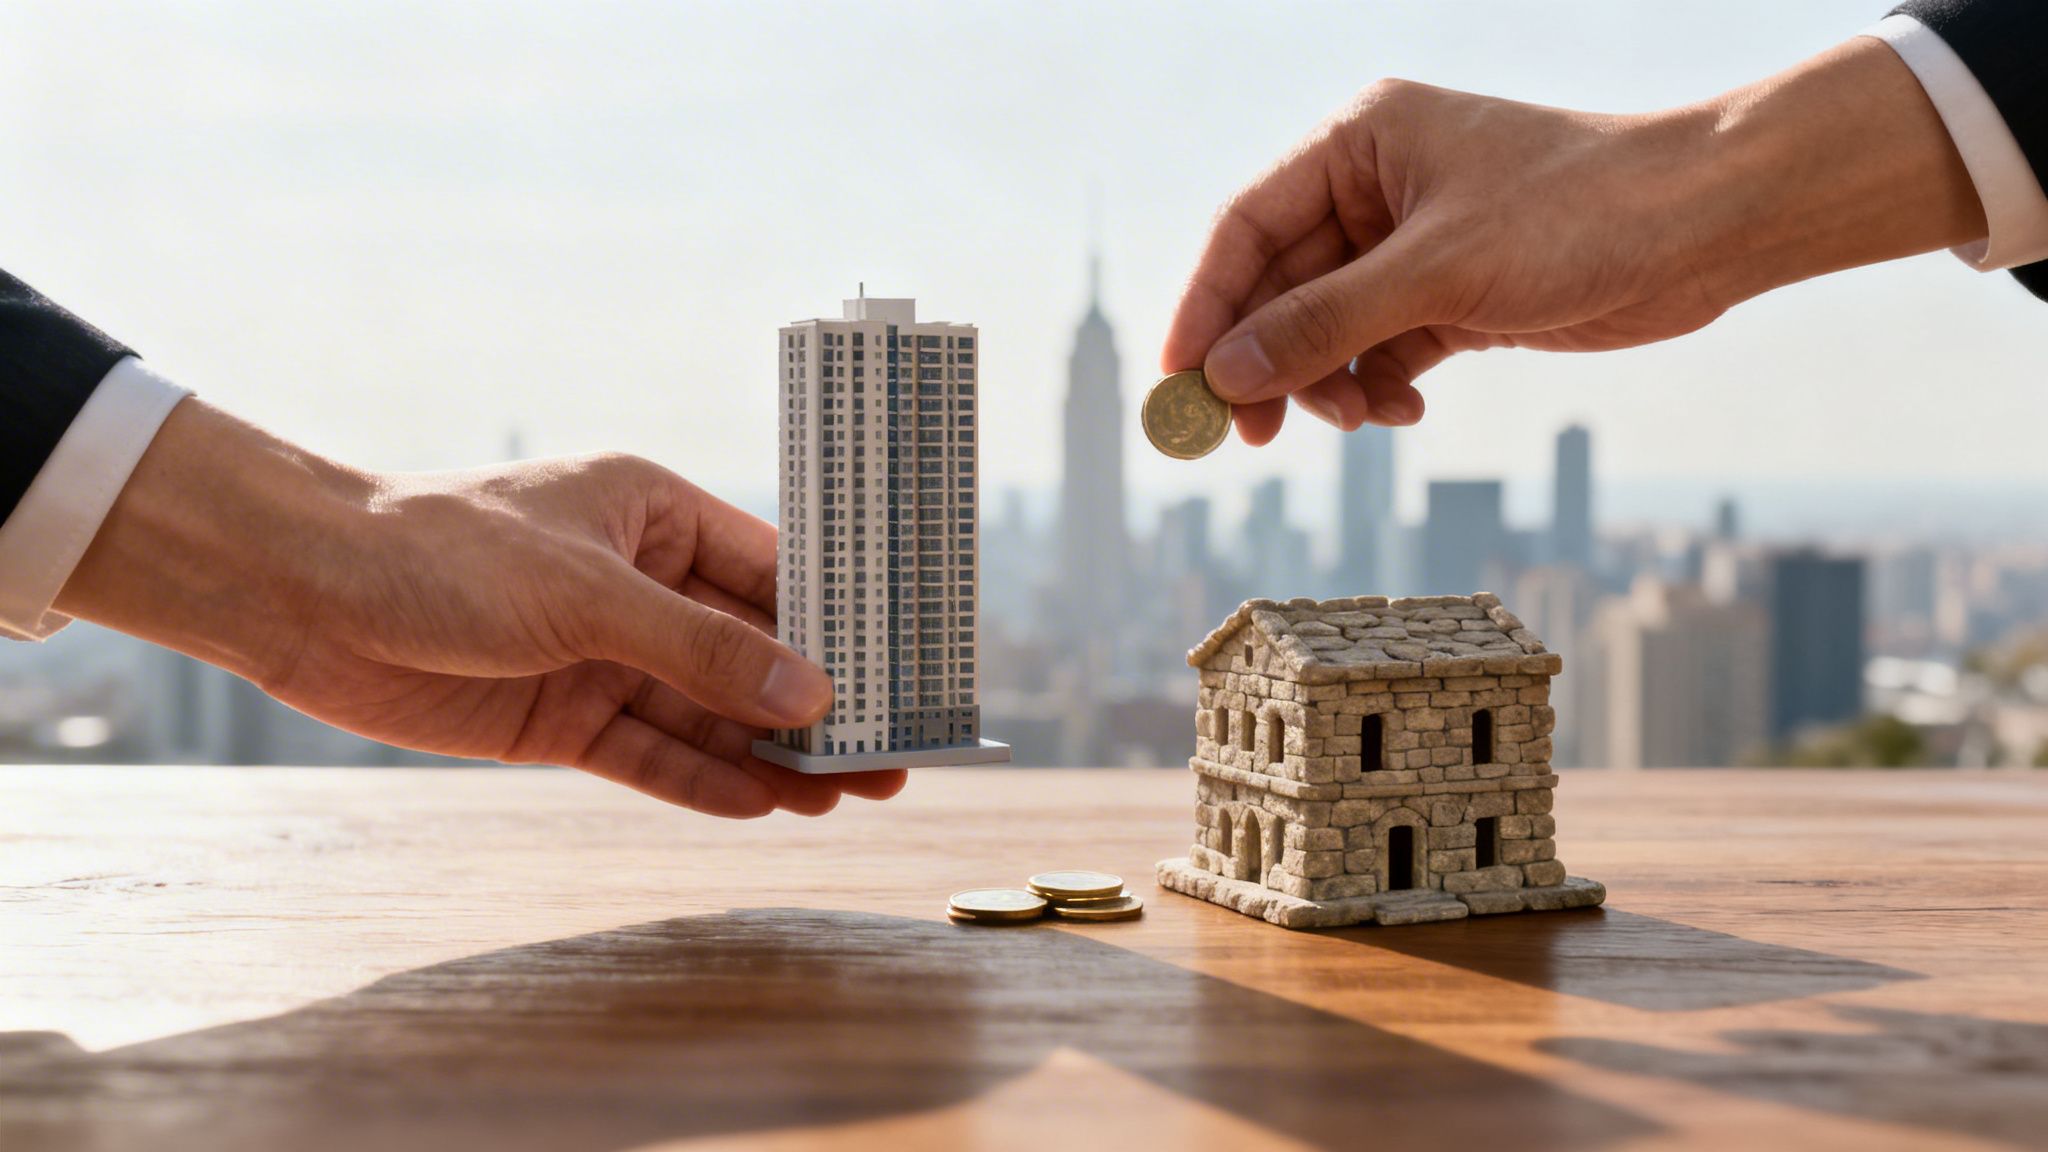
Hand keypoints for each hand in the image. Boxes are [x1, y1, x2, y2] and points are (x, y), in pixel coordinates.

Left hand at [57, 400, 904, 817]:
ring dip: (773, 755)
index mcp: (656, 515)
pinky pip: (651, 754)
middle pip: (751, 654)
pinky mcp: (562, 716)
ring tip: (847, 797)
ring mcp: (602, 654)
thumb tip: (809, 696)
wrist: (303, 597)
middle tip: (893, 759)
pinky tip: (764, 808)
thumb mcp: (585, 594)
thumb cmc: (440, 552)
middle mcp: (638, 585)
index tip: (904, 672)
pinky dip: (703, 780)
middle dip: (819, 707)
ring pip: (708, 713)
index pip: (775, 574)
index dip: (843, 626)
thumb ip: (699, 650)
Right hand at [1164, 37, 1987, 444]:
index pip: (1247, 229)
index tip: (1177, 382)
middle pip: (1282, 286)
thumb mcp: (1438, 272)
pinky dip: (1381, 386)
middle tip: (1242, 436)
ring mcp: (1416, 245)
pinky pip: (1382, 350)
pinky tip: (1405, 409)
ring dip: (1330, 383)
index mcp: (1360, 143)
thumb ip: (1325, 324)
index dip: (1204, 307)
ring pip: (1330, 328)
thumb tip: (1227, 375)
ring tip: (1358, 419)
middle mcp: (1378, 189)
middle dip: (1267, 361)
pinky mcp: (1455, 295)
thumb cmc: (1580, 211)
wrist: (1706, 227)